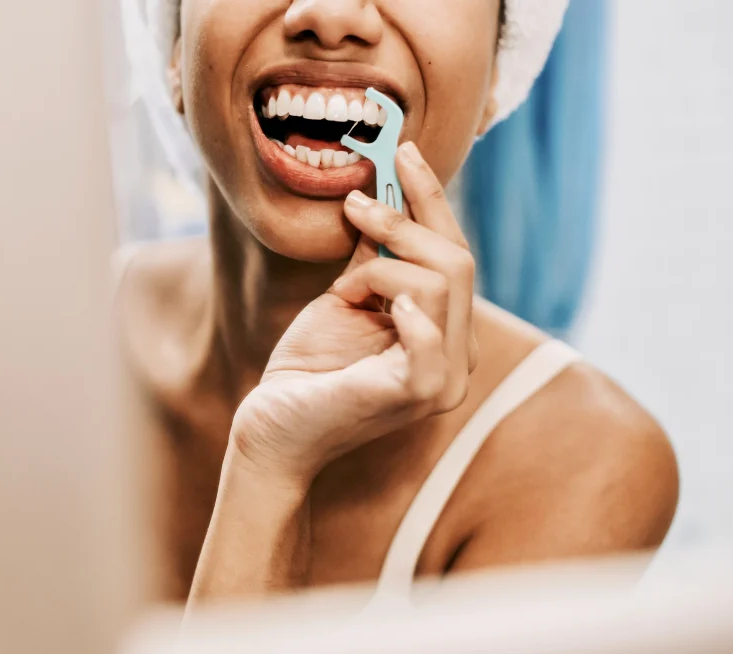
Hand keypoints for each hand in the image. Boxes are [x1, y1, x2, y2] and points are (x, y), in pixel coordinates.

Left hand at [229, 142, 478, 486]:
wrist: (274, 426)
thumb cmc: (310, 367)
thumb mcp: (347, 296)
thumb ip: (375, 255)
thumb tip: (380, 196)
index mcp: (447, 330)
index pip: (456, 253)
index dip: (430, 198)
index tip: (402, 149)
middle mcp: (458, 354)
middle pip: (458, 261)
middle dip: (404, 221)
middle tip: (356, 206)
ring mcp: (443, 379)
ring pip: (442, 284)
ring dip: (380, 269)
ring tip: (342, 290)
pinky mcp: (417, 395)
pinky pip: (431, 340)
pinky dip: (407, 311)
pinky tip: (375, 304)